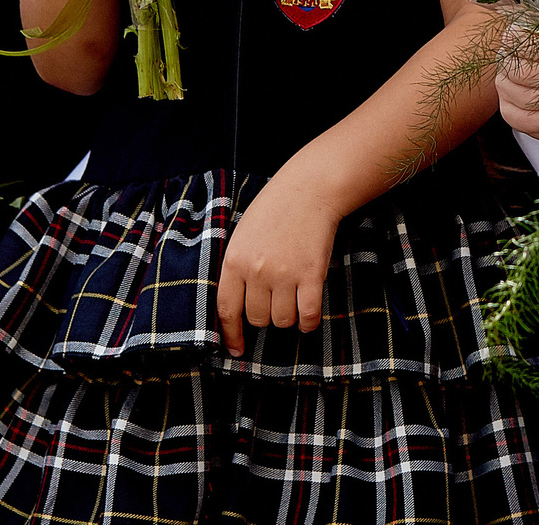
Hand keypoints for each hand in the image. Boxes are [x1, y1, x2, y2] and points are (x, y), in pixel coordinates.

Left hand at [216, 170, 342, 351]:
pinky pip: (308, 315)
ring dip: (288, 317)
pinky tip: (308, 317)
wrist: (309, 190)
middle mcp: (257, 271)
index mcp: (234, 261)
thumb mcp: (242, 236)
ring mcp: (285, 274)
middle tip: (275, 301)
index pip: (226, 310)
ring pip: (282, 320)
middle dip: (266, 317)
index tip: (236, 348)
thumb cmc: (274, 211)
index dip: (231, 334)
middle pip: (258, 318)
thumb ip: (236, 269)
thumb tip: (235, 307)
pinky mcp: (311, 275)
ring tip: (292, 300)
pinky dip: (309, 323)